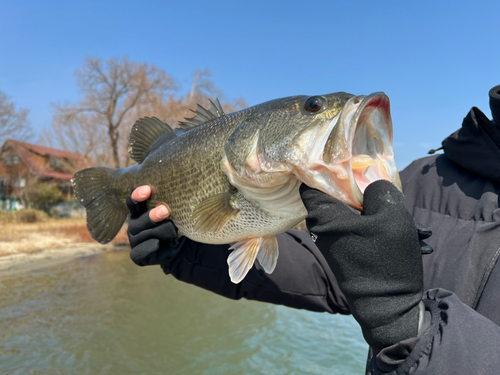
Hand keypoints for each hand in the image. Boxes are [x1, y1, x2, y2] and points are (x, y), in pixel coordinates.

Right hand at [126, 185, 184, 266]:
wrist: (180, 248)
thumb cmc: (176, 224)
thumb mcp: (174, 213)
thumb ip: (171, 205)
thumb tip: (179, 195)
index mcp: (139, 211)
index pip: (133, 201)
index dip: (137, 195)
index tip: (148, 190)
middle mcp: (135, 225)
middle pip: (138, 220)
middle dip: (151, 215)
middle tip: (165, 210)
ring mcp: (135, 240)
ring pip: (141, 235)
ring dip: (157, 231)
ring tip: (172, 230)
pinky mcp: (138, 255)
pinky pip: (139, 252)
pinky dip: (149, 247)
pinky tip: (157, 243)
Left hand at [300, 180, 429, 352]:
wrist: (388, 308)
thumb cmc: (385, 259)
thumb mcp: (391, 216)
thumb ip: (380, 191)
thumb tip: (372, 186)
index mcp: (324, 215)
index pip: (312, 181)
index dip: (329, 168)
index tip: (351, 162)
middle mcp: (324, 227)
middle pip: (341, 195)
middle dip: (371, 193)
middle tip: (397, 200)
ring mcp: (336, 240)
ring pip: (358, 213)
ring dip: (385, 215)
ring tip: (418, 229)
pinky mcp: (349, 251)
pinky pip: (364, 230)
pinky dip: (384, 230)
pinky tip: (414, 239)